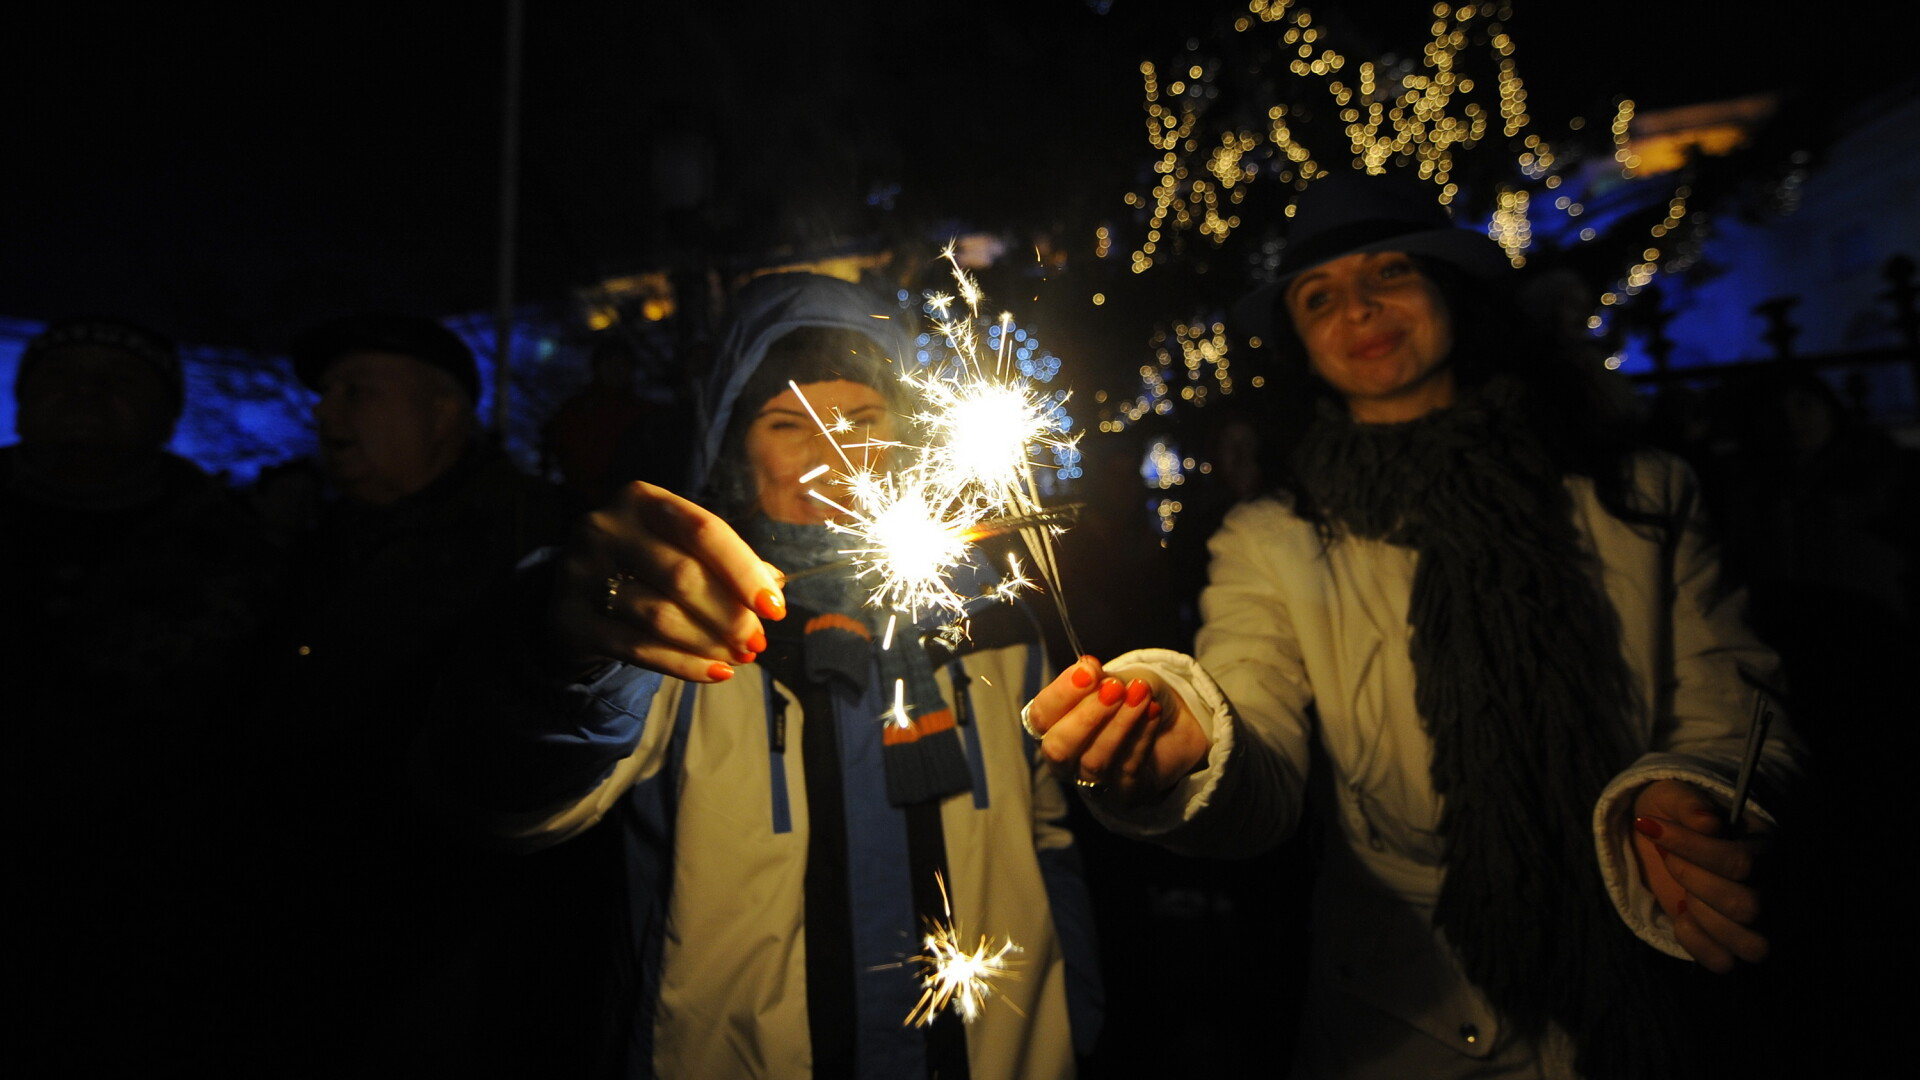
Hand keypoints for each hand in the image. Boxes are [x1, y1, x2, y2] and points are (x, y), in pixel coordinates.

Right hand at [550, 481, 784, 682]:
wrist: (575, 594)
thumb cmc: (644, 566)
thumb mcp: (680, 548)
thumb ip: (726, 561)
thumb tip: (773, 585)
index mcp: (640, 499)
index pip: (704, 530)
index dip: (745, 571)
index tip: (775, 607)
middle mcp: (605, 527)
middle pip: (683, 576)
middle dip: (730, 615)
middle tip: (756, 641)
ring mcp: (580, 572)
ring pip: (660, 616)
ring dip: (710, 643)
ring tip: (739, 656)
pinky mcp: (570, 618)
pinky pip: (637, 649)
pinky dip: (684, 665)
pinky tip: (716, 672)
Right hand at [1024, 656, 1209, 804]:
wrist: (1174, 725)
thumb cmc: (1132, 699)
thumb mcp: (1116, 680)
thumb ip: (1099, 679)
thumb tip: (1088, 668)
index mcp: (1052, 726)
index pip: (1041, 715)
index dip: (1062, 693)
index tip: (1089, 670)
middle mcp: (1064, 759)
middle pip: (1058, 748)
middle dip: (1087, 715)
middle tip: (1115, 688)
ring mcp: (1091, 783)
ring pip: (1094, 762)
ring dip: (1119, 725)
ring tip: (1142, 694)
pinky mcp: (1123, 795)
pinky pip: (1128, 769)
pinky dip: (1142, 737)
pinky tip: (1154, 711)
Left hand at [1631, 779, 1771, 972]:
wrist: (1662, 838)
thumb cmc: (1674, 814)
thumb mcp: (1673, 796)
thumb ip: (1688, 803)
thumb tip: (1707, 823)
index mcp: (1765, 846)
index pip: (1740, 863)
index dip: (1690, 849)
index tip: (1650, 826)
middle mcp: (1772, 887)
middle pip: (1748, 907)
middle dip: (1693, 882)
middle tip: (1670, 859)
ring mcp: (1758, 921)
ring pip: (1752, 946)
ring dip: (1703, 919)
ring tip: (1685, 893)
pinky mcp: (1732, 945)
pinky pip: (1726, 964)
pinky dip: (1696, 944)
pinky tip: (1682, 915)